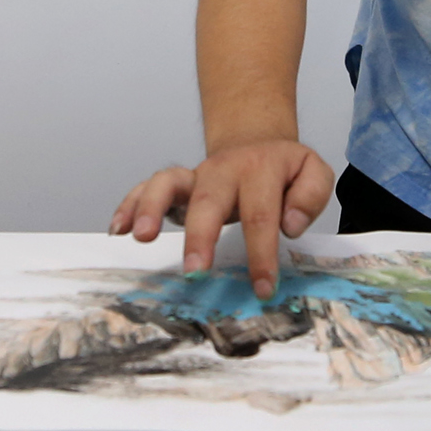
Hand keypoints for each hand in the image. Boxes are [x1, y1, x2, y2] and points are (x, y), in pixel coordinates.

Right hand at [110, 141, 335, 296]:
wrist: (257, 142)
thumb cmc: (284, 170)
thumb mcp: (313, 172)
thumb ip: (310, 195)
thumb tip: (290, 225)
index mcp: (262, 169)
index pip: (262, 214)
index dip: (261, 253)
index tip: (263, 288)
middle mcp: (224, 170)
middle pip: (209, 199)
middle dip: (200, 236)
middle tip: (194, 271)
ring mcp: (196, 174)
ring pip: (168, 183)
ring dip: (152, 209)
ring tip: (141, 238)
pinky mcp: (177, 182)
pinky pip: (148, 187)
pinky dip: (130, 204)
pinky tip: (118, 229)